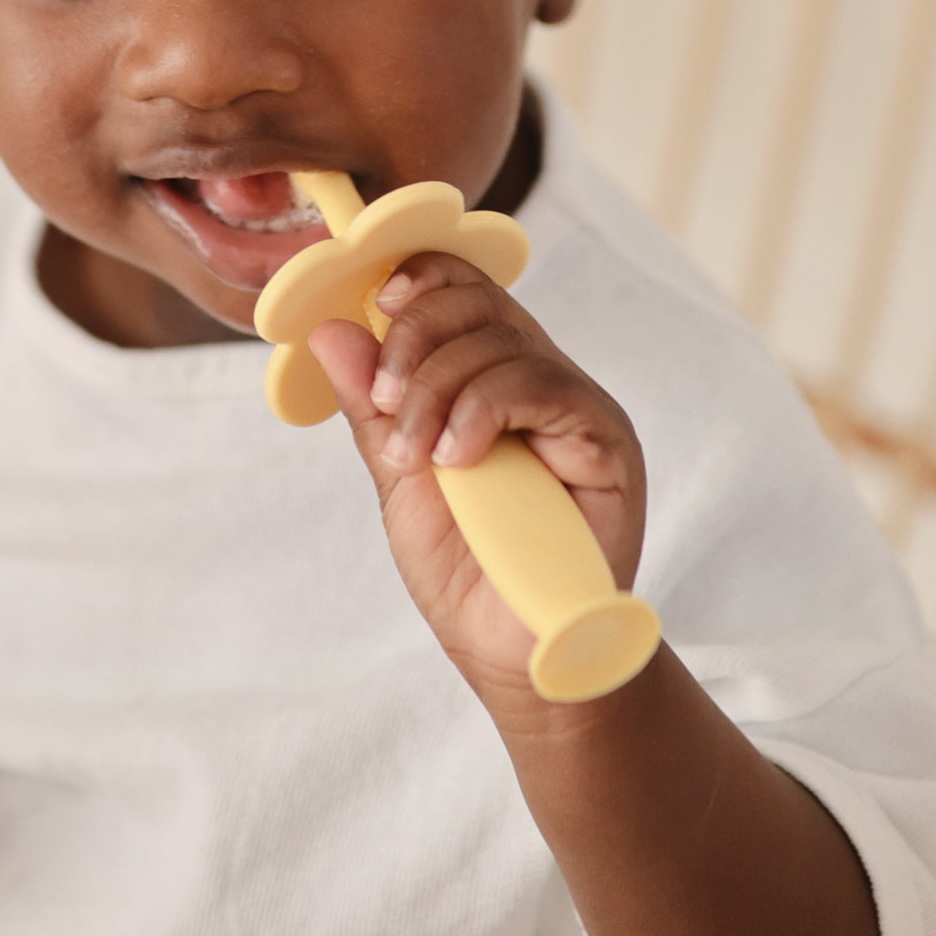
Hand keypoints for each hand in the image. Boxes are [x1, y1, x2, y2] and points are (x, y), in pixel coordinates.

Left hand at [309, 251, 646, 698]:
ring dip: (437, 388)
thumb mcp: (400, 482)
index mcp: (491, 382)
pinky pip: (540, 384)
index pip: (462, 292)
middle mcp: (538, 382)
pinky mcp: (604, 439)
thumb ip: (373, 410)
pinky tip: (458, 457)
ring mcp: (576, 407)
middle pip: (480, 299)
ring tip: (419, 456)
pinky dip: (483, 409)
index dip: (420, 278)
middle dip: (414, 336)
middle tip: (385, 402)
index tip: (374, 305)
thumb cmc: (465, 574)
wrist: (513, 657)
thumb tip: (331, 331)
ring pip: (503, 339)